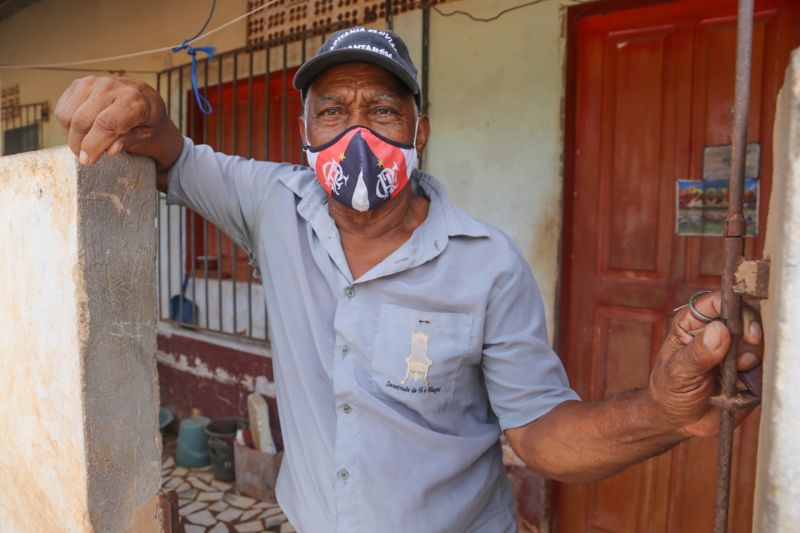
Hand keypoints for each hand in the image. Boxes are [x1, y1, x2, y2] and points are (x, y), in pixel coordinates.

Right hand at [54, 76, 180, 171]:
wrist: (145, 100)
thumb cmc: (147, 121)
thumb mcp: (147, 135)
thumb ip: (129, 141)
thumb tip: (110, 150)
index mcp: (134, 100)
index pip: (106, 124)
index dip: (93, 145)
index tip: (87, 161)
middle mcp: (112, 87)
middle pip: (82, 121)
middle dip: (79, 145)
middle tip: (85, 158)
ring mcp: (93, 82)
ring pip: (67, 115)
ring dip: (71, 136)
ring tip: (84, 145)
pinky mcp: (79, 83)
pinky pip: (62, 109)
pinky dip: (66, 125)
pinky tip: (80, 132)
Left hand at [648, 291, 762, 437]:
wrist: (680, 421)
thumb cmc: (669, 390)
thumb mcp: (677, 372)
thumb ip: (697, 353)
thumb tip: (718, 330)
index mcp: (693, 323)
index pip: (717, 302)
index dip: (732, 307)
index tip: (740, 325)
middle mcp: (717, 333)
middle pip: (745, 317)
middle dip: (751, 330)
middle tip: (750, 342)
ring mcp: (735, 352)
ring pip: (759, 343)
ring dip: (751, 357)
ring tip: (734, 372)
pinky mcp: (749, 371)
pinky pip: (763, 368)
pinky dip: (755, 376)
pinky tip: (738, 386)